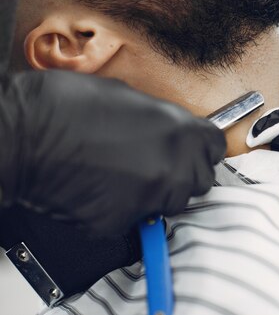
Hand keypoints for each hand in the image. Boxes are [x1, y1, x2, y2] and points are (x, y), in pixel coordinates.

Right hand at [0, 70, 225, 235]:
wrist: (23, 131)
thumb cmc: (68, 104)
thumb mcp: (131, 97)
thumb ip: (164, 121)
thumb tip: (172, 134)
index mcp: (181, 132)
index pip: (214, 147)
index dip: (201, 148)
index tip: (192, 150)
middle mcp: (174, 168)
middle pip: (199, 180)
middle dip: (181, 173)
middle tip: (154, 163)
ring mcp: (149, 198)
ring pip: (169, 203)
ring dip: (156, 193)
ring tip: (123, 174)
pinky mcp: (120, 222)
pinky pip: (132, 219)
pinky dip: (121, 209)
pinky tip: (100, 188)